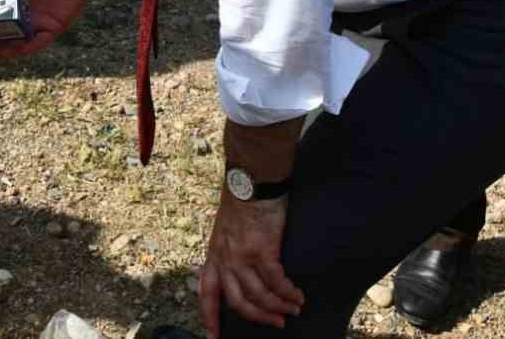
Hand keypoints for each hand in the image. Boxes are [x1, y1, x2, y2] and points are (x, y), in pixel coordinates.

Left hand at [198, 193, 303, 333]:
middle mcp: (224, 259)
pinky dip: (289, 293)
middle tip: (275, 323)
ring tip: (293, 310)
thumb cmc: (242, 201)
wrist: (250, 182)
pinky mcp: (262, 251)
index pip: (207, 291)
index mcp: (214, 254)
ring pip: (259, 296)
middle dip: (257, 317)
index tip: (212, 336)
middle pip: (237, 302)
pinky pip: (277, 282)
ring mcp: (242, 257)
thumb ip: (228, 250)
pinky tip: (298, 296)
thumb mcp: (225, 229)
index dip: (209, 316)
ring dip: (278, 307)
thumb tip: (239, 269)